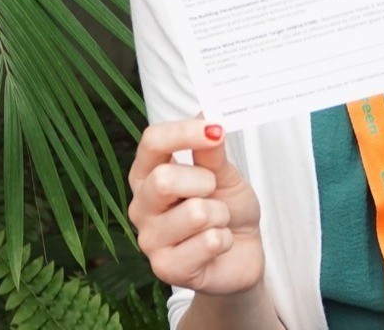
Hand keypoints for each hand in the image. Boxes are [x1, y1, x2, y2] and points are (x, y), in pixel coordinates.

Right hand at [127, 120, 263, 295]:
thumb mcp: (223, 174)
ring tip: (218, 223)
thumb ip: (211, 150)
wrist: (242, 253)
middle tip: (214, 193)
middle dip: (204, 182)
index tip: (215, 130)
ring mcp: (149, 240)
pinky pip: (207, 242)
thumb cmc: (227, 209)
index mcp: (147, 174)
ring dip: (221, 216)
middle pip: (163, 178)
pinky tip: (217, 246)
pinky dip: (224, 240)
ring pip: (195, 213)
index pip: (152, 142)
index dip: (183, 132)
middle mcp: (141, 205)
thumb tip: (207, 114)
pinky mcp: (166, 269)